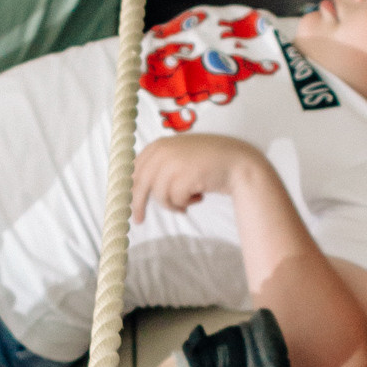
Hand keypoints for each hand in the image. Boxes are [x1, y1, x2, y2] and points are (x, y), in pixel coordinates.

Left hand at [130, 132, 253, 220]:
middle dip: (138, 205)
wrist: (238, 162)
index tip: (128, 204)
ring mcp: (173, 163)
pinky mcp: (184, 177)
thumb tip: (132, 188)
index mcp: (158, 145)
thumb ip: (158, 166)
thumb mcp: (179, 157)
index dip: (130, 189)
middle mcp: (162, 152)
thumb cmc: (209, 162)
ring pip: (159, 196)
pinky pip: (176, 200)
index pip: (134, 170)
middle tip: (138, 220)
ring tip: (188, 200)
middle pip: (139, 185)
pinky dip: (187, 203)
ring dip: (174, 204)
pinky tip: (199, 197)